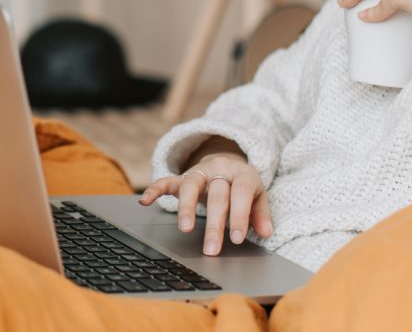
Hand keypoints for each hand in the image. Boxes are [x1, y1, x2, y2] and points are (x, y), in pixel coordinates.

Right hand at [139, 152, 272, 256]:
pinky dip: (154, 189)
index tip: (237, 239)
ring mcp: (199, 172)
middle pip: (216, 195)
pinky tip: (145, 202)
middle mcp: (219, 170)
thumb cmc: (242, 185)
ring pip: (191, 185)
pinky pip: (166, 180)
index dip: (240, 216)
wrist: (227, 162)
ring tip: (185, 229)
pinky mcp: (182, 177)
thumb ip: (261, 213)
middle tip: (212, 249)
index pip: (241, 194)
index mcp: (242, 174)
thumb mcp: (258, 195)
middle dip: (214, 224)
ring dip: (187, 207)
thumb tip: (267, 232)